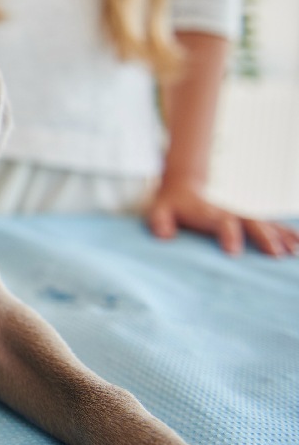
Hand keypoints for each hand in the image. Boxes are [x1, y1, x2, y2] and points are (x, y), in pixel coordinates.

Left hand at [147, 182, 298, 256]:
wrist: (183, 189)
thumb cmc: (170, 207)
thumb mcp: (158, 211)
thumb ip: (159, 221)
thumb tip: (163, 234)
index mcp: (208, 213)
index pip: (221, 222)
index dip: (227, 234)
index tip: (233, 252)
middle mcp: (229, 213)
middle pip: (250, 223)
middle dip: (264, 238)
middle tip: (276, 255)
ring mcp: (241, 216)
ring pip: (266, 225)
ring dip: (282, 237)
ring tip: (295, 252)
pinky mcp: (247, 221)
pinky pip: (271, 227)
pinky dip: (287, 233)